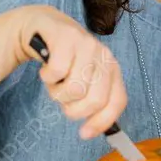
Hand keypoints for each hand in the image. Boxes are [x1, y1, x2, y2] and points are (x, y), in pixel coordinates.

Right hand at [13, 5, 127, 138]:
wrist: (43, 27)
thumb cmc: (64, 60)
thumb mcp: (81, 80)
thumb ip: (90, 100)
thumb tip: (90, 131)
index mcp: (112, 69)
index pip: (117, 101)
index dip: (102, 121)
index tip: (84, 134)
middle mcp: (104, 56)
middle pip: (96, 99)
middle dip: (75, 111)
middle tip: (63, 103)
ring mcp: (87, 44)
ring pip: (75, 89)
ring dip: (57, 93)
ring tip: (55, 81)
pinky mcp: (67, 37)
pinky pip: (57, 72)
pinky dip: (47, 77)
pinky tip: (47, 69)